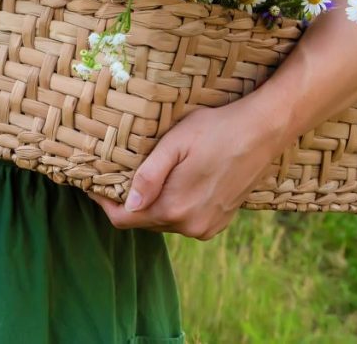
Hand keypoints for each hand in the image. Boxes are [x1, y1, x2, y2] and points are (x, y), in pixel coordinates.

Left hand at [87, 98, 281, 239]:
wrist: (263, 131)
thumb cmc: (215, 130)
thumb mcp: (174, 145)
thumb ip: (148, 177)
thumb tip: (128, 204)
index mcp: (175, 208)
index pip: (124, 219)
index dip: (104, 203)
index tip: (93, 185)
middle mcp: (191, 225)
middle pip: (143, 221)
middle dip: (127, 203)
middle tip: (115, 176)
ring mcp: (208, 227)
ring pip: (163, 221)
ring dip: (150, 205)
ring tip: (141, 178)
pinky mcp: (220, 222)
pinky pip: (184, 220)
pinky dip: (172, 207)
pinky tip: (170, 184)